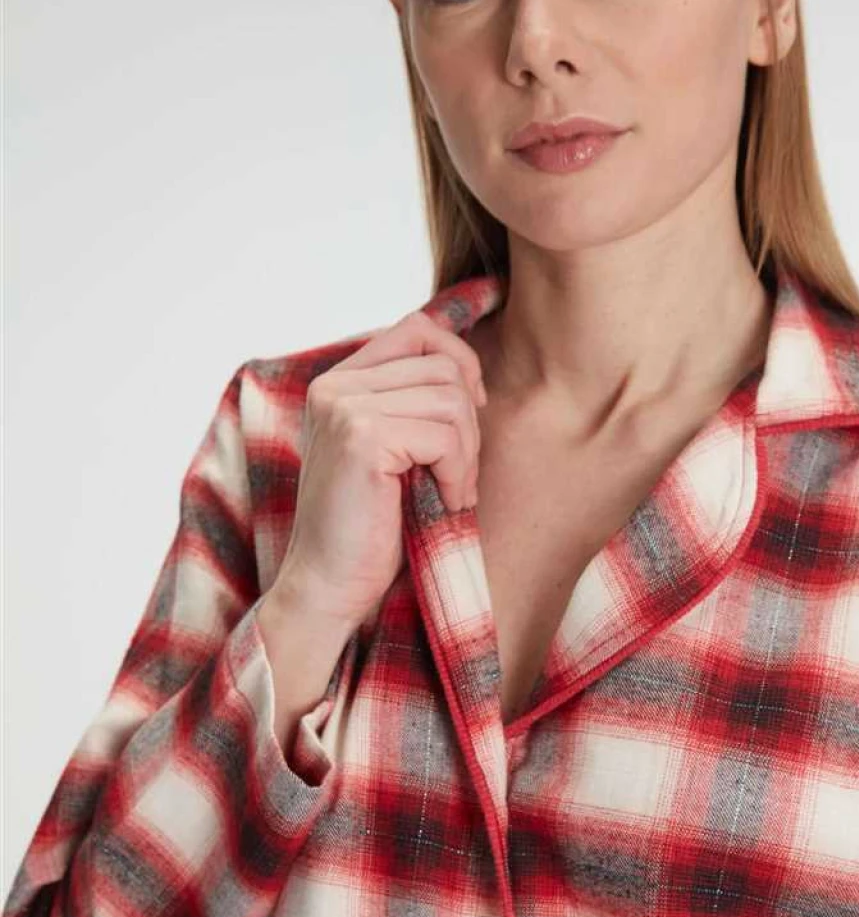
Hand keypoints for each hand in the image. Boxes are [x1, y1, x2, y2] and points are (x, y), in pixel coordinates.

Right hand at [269, 308, 487, 629]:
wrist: (330, 587)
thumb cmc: (369, 529)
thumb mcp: (393, 453)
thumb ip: (412, 405)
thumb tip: (471, 371)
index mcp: (338, 383)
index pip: (417, 330)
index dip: (459, 363)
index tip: (470, 415)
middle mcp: (334, 385)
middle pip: (442, 364)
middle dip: (468, 423)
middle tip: (458, 475)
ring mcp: (344, 407)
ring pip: (451, 398)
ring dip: (466, 454)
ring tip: (450, 493)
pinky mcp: (361, 437)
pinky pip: (445, 435)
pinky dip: (458, 474)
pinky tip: (443, 503)